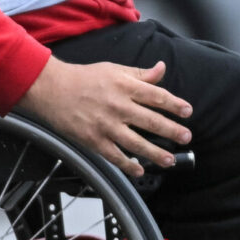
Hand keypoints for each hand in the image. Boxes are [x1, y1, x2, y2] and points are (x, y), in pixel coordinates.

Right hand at [16, 57, 191, 179]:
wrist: (51, 89)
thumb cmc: (82, 78)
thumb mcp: (113, 69)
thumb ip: (140, 73)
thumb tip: (161, 68)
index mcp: (124, 86)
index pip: (156, 96)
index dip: (175, 105)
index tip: (188, 112)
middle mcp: (118, 106)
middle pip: (151, 121)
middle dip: (172, 131)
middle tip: (186, 137)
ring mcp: (105, 125)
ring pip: (136, 143)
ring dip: (156, 153)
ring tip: (170, 160)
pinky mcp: (93, 140)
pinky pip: (115, 156)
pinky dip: (128, 165)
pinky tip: (139, 170)